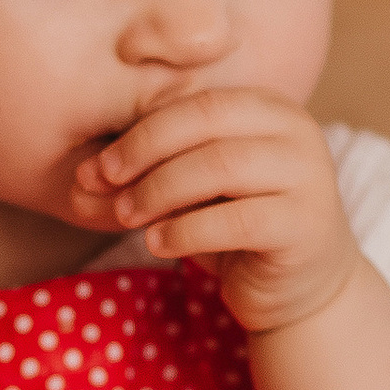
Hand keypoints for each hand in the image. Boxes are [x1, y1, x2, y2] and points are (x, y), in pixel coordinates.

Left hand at [72, 90, 361, 335]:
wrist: (300, 288)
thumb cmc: (236, 230)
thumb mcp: (190, 192)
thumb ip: (146, 175)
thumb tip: (80, 179)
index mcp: (267, 107)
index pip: (195, 101)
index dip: (141, 130)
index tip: (99, 166)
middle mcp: (296, 131)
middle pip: (205, 122)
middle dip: (145, 153)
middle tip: (107, 187)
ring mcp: (309, 176)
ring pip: (220, 166)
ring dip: (160, 191)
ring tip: (127, 216)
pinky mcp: (306, 226)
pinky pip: (236, 220)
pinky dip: (186, 230)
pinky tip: (158, 243)